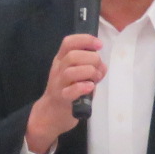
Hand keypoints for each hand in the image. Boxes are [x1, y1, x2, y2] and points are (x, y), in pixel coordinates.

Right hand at [25, 33, 104, 153]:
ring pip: (71, 71)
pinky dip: (83, 87)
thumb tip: (102, 66)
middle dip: (92, 59)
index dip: (85, 40)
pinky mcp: (62, 99)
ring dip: (89, 73)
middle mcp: (58, 69)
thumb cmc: (68, 90)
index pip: (69, 42)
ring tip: (96, 79)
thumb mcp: (77, 74)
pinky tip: (90, 87)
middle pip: (72, 56)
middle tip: (99, 70)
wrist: (52, 113)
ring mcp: (58, 84)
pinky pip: (71, 91)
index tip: (99, 45)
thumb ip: (89, 67)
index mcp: (61, 60)